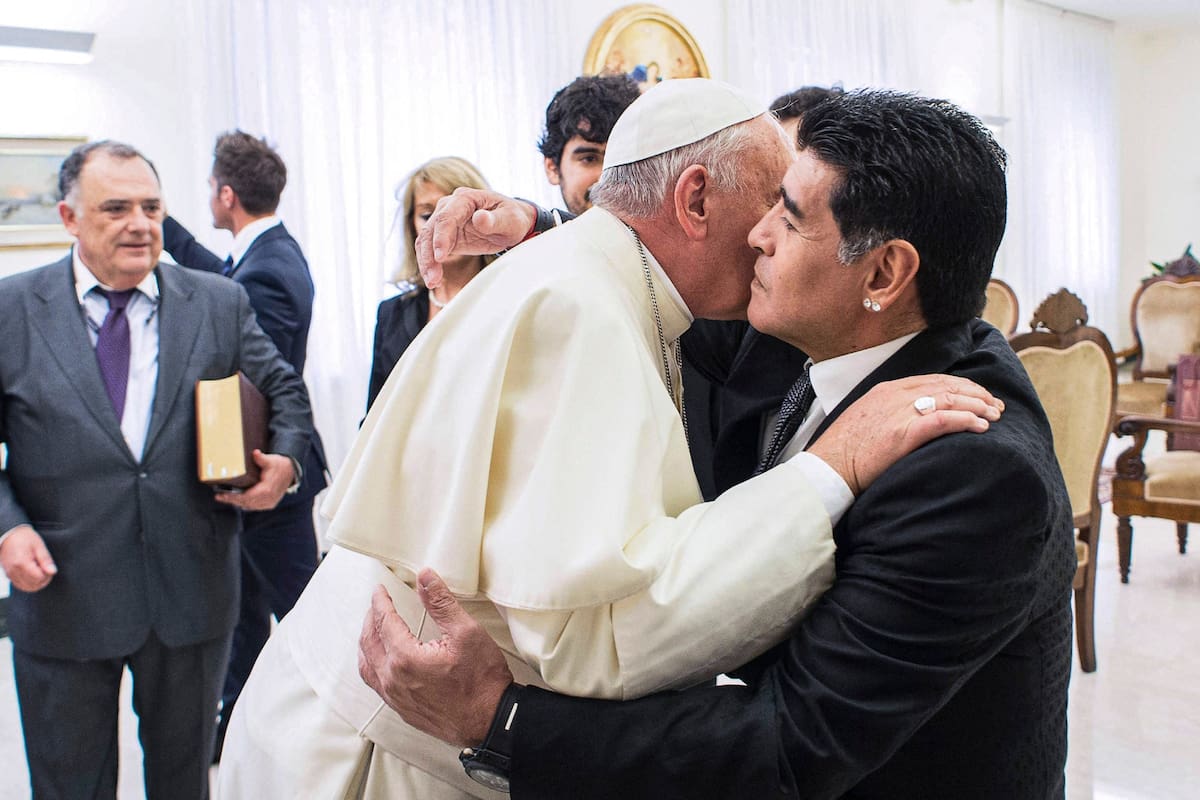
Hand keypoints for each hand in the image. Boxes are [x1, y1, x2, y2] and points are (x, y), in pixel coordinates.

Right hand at [0, 524, 57, 591]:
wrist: (9, 535)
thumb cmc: (24, 538)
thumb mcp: (39, 546)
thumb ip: (46, 560)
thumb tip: (52, 572)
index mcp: (22, 563)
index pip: (39, 578)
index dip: (48, 575)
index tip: (50, 568)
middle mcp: (14, 571)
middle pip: (33, 585)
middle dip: (43, 580)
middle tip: (47, 571)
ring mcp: (10, 574)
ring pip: (26, 587)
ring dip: (36, 583)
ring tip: (41, 572)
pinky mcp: (9, 575)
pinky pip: (20, 585)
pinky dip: (29, 583)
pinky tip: (33, 574)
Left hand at [214, 450, 294, 510]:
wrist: (291, 471)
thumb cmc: (279, 465)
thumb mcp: (271, 460)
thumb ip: (261, 458)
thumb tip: (255, 453)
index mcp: (266, 489)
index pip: (246, 496)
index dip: (232, 497)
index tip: (221, 495)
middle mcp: (268, 498)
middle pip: (245, 502)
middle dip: (232, 500)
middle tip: (219, 497)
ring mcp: (269, 502)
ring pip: (249, 506)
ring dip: (237, 503)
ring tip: (226, 498)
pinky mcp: (270, 504)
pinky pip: (255, 507)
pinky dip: (246, 504)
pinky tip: (238, 501)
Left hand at [358, 568, 513, 746]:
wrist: (491, 721)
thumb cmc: (482, 680)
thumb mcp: (466, 633)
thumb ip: (441, 603)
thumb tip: (425, 577)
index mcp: (405, 658)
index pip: (384, 621)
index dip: (381, 602)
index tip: (380, 590)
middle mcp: (393, 679)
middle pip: (370, 642)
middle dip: (371, 619)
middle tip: (376, 605)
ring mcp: (396, 698)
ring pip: (367, 665)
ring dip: (367, 643)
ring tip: (372, 629)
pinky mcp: (402, 709)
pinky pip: (375, 684)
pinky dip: (372, 665)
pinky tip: (381, 661)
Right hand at [416, 188, 536, 287]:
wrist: (511, 223)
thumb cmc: (512, 218)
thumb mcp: (511, 220)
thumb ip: (495, 220)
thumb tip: (479, 218)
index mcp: (465, 198)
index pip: (446, 217)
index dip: (441, 237)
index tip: (441, 257)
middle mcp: (449, 207)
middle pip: (430, 230)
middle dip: (429, 255)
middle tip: (433, 278)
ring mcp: (445, 221)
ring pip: (425, 241)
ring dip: (426, 262)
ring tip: (433, 282)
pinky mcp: (445, 236)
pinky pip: (430, 249)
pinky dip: (430, 264)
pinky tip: (434, 279)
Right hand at [807, 374, 1003, 494]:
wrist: (827, 467)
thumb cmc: (843, 451)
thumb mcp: (866, 420)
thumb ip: (888, 414)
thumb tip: (909, 420)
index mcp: (886, 390)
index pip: (933, 380)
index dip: (961, 386)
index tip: (978, 396)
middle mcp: (895, 395)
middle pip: (947, 385)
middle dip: (976, 393)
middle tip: (996, 405)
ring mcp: (899, 412)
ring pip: (950, 399)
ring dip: (978, 406)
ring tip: (995, 415)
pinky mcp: (903, 433)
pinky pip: (944, 419)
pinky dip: (967, 420)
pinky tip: (981, 426)